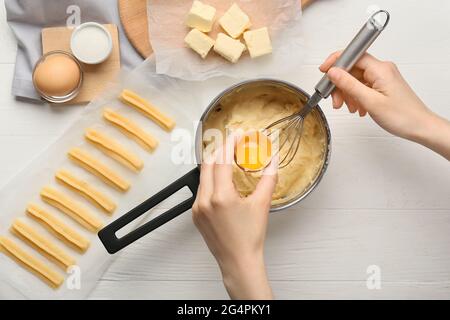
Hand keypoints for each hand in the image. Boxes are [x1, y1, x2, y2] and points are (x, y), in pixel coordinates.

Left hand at [192, 134, 277, 299]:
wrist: (238, 261)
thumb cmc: (250, 237)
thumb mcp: (262, 205)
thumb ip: (268, 179)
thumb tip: (273, 161)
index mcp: (221, 196)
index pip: (221, 161)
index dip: (229, 144)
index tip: (236, 134)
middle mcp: (205, 200)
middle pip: (208, 164)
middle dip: (219, 150)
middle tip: (232, 142)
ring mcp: (198, 208)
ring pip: (203, 176)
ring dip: (214, 164)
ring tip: (228, 157)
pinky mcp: (196, 214)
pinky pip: (201, 189)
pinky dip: (210, 179)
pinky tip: (221, 178)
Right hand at [320, 51, 449, 159]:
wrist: (420, 127)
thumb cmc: (402, 116)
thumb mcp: (370, 101)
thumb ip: (349, 85)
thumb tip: (333, 72)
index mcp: (380, 69)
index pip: (353, 55)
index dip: (336, 62)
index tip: (324, 71)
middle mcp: (382, 70)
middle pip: (352, 69)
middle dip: (340, 85)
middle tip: (336, 100)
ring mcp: (383, 78)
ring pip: (356, 80)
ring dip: (348, 93)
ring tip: (348, 108)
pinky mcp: (383, 86)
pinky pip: (363, 86)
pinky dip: (356, 96)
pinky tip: (357, 108)